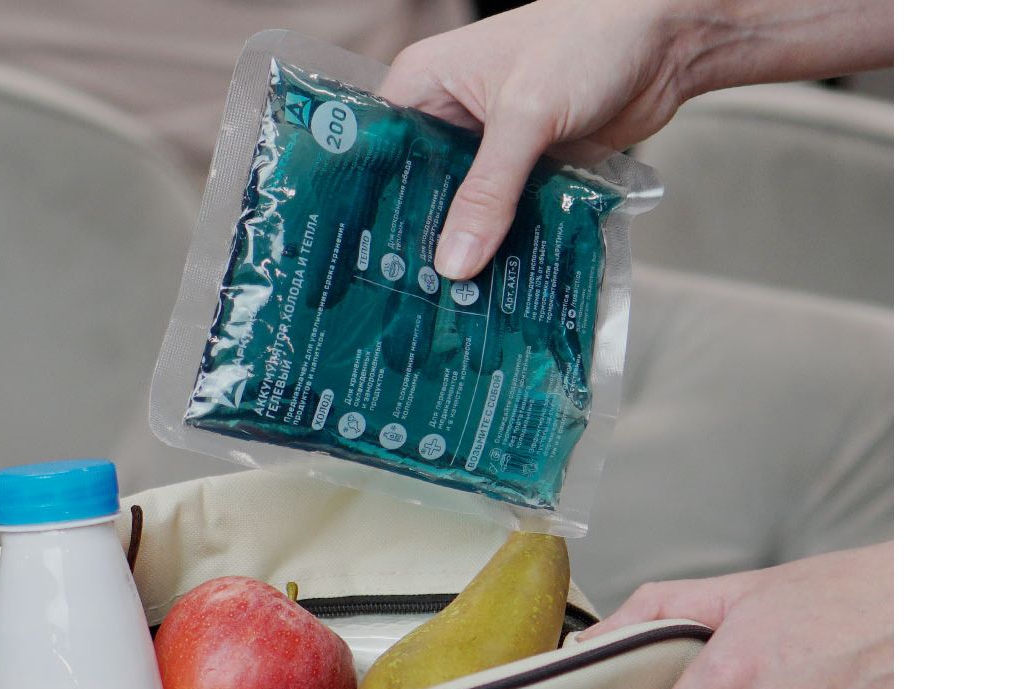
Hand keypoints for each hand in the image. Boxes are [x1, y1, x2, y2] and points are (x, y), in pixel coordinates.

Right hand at [382, 0, 895, 279]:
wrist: (666, 40)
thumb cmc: (587, 42)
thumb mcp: (527, 115)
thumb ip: (489, 191)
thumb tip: (454, 265)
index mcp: (424, 85)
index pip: (378, 154)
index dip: (372, 208)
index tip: (360, 265)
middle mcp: (448, 118)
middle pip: (418, 193)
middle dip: (420, 242)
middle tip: (404, 304)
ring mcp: (488, 149)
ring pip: (463, 212)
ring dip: (465, 252)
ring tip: (445, 310)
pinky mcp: (527, 172)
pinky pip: (504, 219)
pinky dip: (503, 248)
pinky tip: (493, 289)